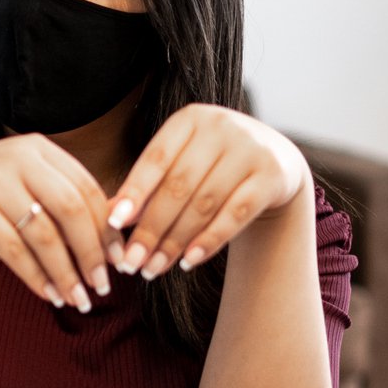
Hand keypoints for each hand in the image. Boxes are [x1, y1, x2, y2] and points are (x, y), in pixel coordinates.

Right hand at [0, 132, 116, 310]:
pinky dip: (36, 277)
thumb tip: (116, 235)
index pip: (86, 188)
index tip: (118, 260)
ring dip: (65, 273)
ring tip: (77, 299)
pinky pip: (14, 250)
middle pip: (72, 210)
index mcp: (37, 148)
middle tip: (103, 285)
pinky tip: (48, 295)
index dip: (107, 228)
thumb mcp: (24, 187)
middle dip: (92, 253)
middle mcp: (16, 156)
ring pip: (44, 234)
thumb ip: (62, 198)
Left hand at [107, 105, 309, 279]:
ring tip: (152, 269)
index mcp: (190, 119)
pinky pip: (236, 214)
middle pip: (178, 186)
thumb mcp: (180, 164)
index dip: (134, 192)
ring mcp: (250, 149)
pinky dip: (209, 241)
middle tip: (130, 263)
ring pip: (204, 203)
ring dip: (175, 241)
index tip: (112, 224)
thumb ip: (149, 186)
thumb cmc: (212, 165)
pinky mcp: (272, 175)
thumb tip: (111, 216)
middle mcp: (221, 126)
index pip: (156, 159)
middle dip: (150, 228)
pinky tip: (188, 262)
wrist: (276, 160)